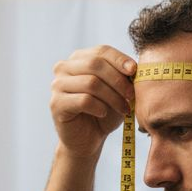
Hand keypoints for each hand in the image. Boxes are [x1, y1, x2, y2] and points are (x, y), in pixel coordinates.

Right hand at [49, 45, 137, 160]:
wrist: (88, 139)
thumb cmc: (104, 112)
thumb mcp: (117, 91)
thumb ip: (122, 76)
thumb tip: (134, 67)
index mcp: (79, 58)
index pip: (101, 51)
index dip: (120, 59)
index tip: (134, 71)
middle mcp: (64, 67)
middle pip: (95, 64)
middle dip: (117, 80)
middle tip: (131, 95)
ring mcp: (57, 85)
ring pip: (91, 83)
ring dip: (112, 97)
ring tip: (124, 109)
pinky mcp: (56, 103)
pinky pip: (84, 100)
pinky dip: (99, 107)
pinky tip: (103, 113)